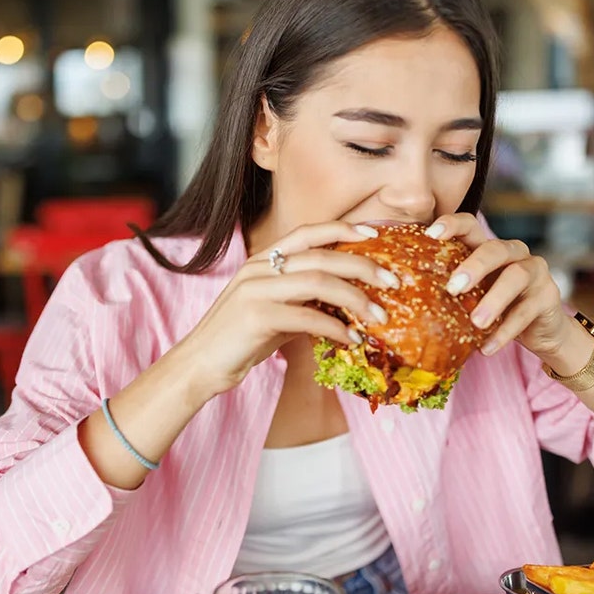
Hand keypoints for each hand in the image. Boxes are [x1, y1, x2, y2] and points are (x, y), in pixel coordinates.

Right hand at [174, 221, 401, 398]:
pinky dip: (336, 328)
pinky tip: (352, 339)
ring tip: (380, 317)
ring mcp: (255, 290)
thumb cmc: (239, 340)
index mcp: (263, 260)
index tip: (376, 233)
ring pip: (319, 282)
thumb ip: (304, 301)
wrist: (199, 365)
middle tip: (393, 281)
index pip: (308, 232)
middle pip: (322, 256)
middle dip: (364, 266)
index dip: (343, 229)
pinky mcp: (256, 317)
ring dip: (357, 299)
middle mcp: (259, 268)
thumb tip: (345, 306)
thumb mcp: (275, 311)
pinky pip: (308, 317)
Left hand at [425, 213, 572, 357]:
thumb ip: (450, 289)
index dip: (452, 225)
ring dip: (493, 301)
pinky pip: (526, 312)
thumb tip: (400, 296)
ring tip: (475, 323)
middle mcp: (515, 253)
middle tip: (453, 288)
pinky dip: (505, 332)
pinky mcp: (549, 297)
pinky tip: (487, 348)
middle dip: (474, 266)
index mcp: (489, 247)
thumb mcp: (473, 295)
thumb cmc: (497, 308)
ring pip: (516, 277)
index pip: (471, 225)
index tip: (430, 234)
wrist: (542, 331)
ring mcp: (535, 272)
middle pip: (495, 249)